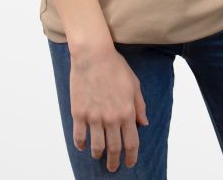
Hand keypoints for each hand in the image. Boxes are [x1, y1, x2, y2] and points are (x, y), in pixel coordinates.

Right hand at [69, 44, 149, 171]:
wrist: (93, 55)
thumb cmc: (115, 66)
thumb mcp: (134, 84)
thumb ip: (139, 105)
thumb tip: (143, 123)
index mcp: (127, 112)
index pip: (131, 143)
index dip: (131, 157)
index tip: (129, 163)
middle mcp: (111, 118)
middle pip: (114, 149)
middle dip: (114, 162)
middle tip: (113, 167)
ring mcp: (94, 117)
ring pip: (97, 147)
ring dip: (98, 155)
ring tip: (98, 156)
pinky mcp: (79, 113)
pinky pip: (79, 137)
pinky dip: (81, 145)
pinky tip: (83, 146)